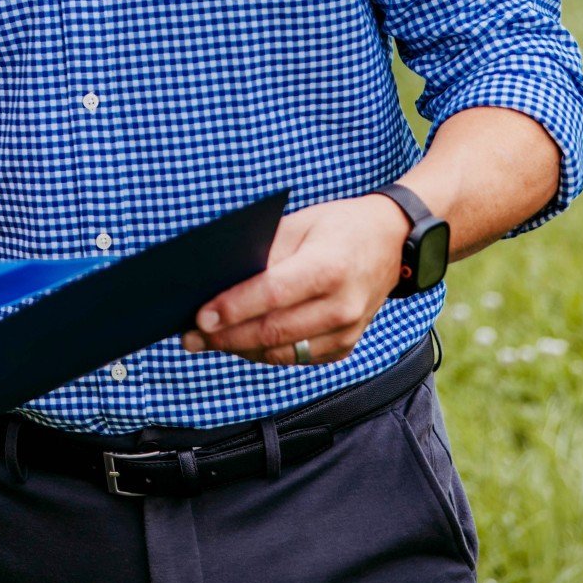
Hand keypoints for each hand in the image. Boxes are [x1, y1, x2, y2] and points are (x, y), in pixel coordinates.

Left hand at [180, 196, 408, 365]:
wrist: (391, 241)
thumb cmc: (337, 227)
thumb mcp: (299, 224)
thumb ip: (264, 254)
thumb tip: (220, 281)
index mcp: (329, 267)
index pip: (272, 295)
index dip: (233, 308)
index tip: (200, 317)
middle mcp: (342, 305)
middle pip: (273, 332)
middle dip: (226, 337)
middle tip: (191, 337)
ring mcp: (348, 331)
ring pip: (282, 353)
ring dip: (240, 349)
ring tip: (208, 341)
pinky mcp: (346, 346)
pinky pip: (298, 358)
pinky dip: (265, 353)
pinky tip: (241, 343)